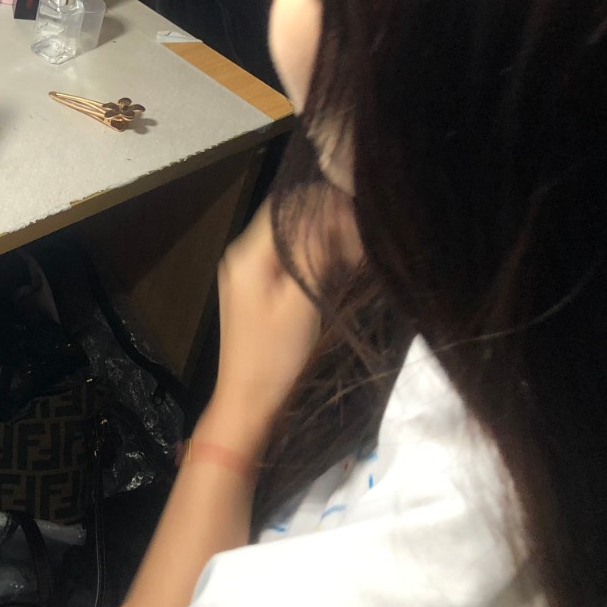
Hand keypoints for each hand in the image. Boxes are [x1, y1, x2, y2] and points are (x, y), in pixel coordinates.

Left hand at [201, 195, 357, 456]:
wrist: (249, 403)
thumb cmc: (275, 356)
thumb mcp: (301, 303)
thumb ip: (317, 255)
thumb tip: (340, 212)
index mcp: (247, 254)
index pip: (289, 206)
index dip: (326, 203)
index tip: (361, 213)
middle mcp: (243, 255)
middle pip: (290, 220)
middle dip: (328, 220)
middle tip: (364, 233)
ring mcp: (248, 273)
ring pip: (292, 239)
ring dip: (324, 238)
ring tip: (358, 248)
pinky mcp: (258, 290)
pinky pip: (289, 260)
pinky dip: (315, 258)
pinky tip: (339, 267)